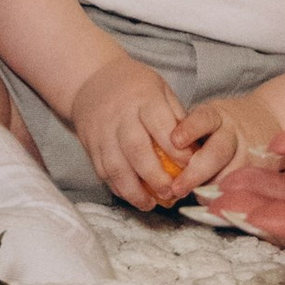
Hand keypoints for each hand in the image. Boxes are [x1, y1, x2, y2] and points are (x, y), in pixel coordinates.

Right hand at [68, 53, 189, 208]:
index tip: (190, 166)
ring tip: (151, 204)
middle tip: (171, 193)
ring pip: (116, 166)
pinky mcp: (90, 145)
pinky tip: (133, 197)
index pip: (161, 126)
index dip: (177, 149)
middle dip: (155, 177)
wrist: (90, 79)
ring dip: (134, 190)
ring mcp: (102, 132)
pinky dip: (118, 188)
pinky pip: (103, 172)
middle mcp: (120, 116)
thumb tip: (194, 148)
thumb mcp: (160, 89)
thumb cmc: (135, 86)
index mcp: (143, 99)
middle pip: (137, 150)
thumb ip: (176, 116)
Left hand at [163, 86, 284, 190]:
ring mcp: (249, 153)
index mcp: (217, 116)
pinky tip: (212, 204)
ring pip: (229, 176)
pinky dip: (224, 200)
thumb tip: (158, 162)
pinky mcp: (260, 171)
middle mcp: (234, 134)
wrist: (269, 119)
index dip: (190, 129)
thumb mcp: (208, 119)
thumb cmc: (225, 125)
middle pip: (217, 153)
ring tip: (191, 199)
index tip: (175, 140)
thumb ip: (188, 136)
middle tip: (176, 188)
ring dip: (208, 191)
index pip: (203, 119)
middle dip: (195, 173)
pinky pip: (240, 191)